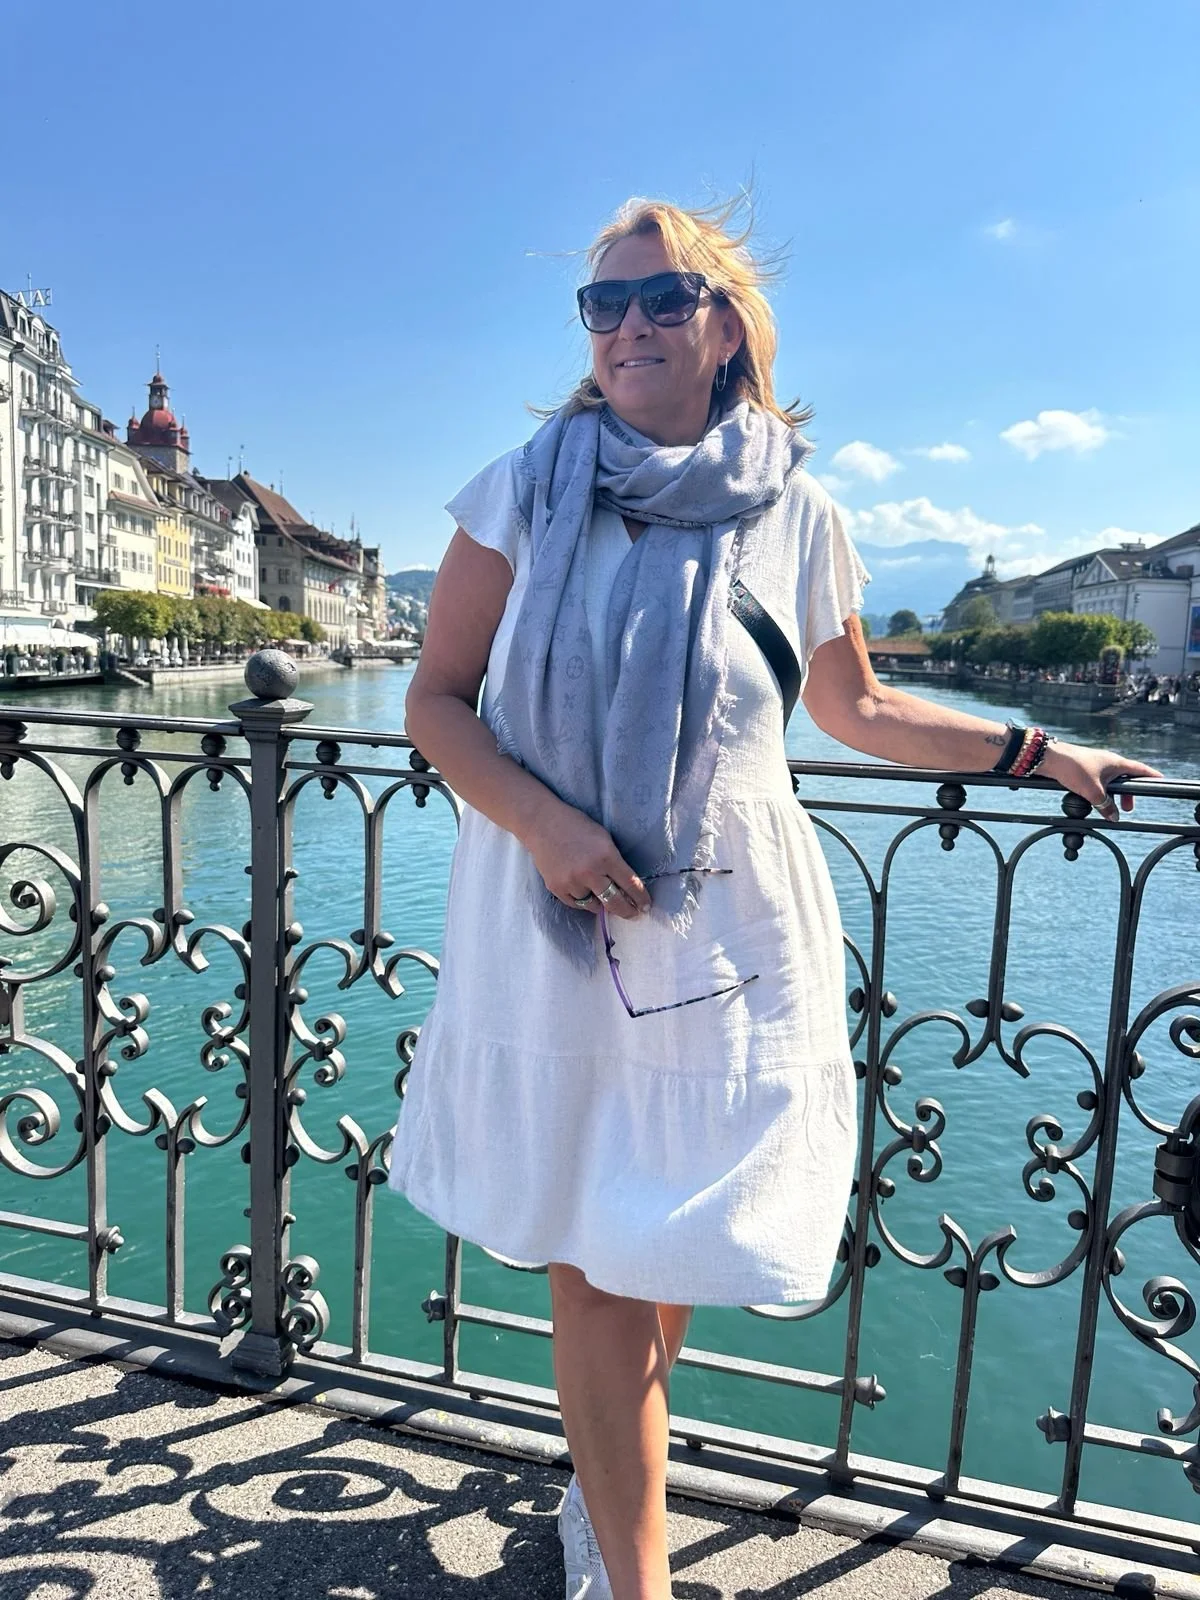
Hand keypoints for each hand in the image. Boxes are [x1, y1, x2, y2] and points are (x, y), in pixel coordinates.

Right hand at [522, 798, 651, 918]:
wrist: (542, 823)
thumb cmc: (576, 826)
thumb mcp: (604, 838)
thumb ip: (614, 862)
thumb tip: (625, 887)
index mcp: (606, 856)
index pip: (630, 884)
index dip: (641, 898)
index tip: (646, 906)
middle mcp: (589, 872)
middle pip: (615, 902)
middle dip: (627, 911)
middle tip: (633, 914)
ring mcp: (572, 882)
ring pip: (594, 905)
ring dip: (602, 903)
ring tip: (604, 897)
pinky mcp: (556, 888)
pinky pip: (577, 904)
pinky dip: (584, 901)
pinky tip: (587, 893)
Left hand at [1040, 740, 1163, 820]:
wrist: (1049, 758)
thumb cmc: (1073, 768)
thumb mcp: (1092, 792)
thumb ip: (1105, 805)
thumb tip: (1114, 817)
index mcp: (1116, 762)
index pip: (1139, 769)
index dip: (1151, 775)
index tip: (1161, 780)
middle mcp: (1108, 761)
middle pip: (1125, 778)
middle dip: (1128, 793)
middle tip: (1127, 808)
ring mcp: (1096, 764)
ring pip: (1110, 781)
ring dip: (1112, 794)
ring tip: (1110, 808)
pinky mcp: (1084, 769)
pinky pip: (1098, 781)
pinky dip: (1101, 791)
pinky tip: (1094, 800)